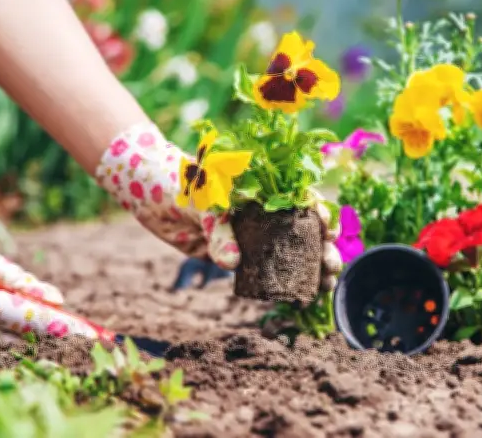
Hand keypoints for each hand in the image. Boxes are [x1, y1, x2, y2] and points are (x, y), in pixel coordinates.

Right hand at [0, 236, 102, 343]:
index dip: (66, 328)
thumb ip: (20, 280)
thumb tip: (58, 299)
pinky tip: (36, 335)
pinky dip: (18, 340)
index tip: (93, 334)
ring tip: (71, 338)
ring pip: (13, 347)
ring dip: (41, 343)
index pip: (35, 319)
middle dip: (59, 341)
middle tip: (92, 339)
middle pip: (28, 340)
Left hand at [94, 123, 342, 285]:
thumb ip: (219, 230)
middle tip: (331, 268)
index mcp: (263, 189)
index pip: (303, 199)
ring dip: (309, 270)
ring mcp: (250, 235)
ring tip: (324, 286)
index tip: (330, 231)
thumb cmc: (182, 183)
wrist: (150, 194)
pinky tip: (297, 297)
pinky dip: (280, 284)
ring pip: (288, 253)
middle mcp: (263, 212)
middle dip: (323, 249)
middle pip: (303, 230)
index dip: (321, 214)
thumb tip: (232, 263)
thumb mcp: (203, 202)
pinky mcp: (234, 255)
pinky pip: (261, 271)